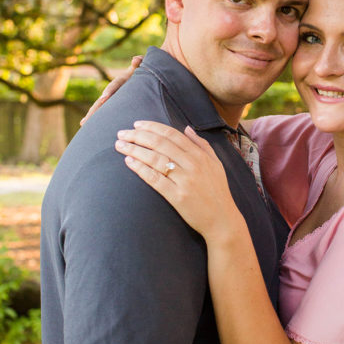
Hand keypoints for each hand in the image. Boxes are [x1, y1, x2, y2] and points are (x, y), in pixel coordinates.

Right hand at [80, 56, 141, 124]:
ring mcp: (113, 97)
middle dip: (95, 108)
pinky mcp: (115, 104)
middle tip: (87, 117)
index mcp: (122, 80)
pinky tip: (88, 127)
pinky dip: (98, 119)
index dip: (109, 91)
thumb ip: (140, 62)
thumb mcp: (145, 65)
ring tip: (82, 124)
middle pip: (102, 99)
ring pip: (101, 106)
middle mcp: (114, 89)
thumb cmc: (145, 71)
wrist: (145, 76)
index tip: (104, 98)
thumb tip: (136, 59)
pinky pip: (105, 112)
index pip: (115, 85)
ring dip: (92, 115)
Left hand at [115, 122, 243, 238]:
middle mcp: (192, 165)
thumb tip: (187, 128)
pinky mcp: (177, 196)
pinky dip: (141, 169)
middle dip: (138, 136)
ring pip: (155, 159)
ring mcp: (185, 180)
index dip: (153, 127)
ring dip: (135, 150)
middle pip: (160, 144)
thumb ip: (202, 144)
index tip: (137, 124)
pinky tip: (129, 162)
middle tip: (121, 133)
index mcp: (200, 155)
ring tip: (120, 145)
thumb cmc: (218, 191)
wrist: (222, 220)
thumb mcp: (216, 164)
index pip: (172, 134)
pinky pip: (155, 179)